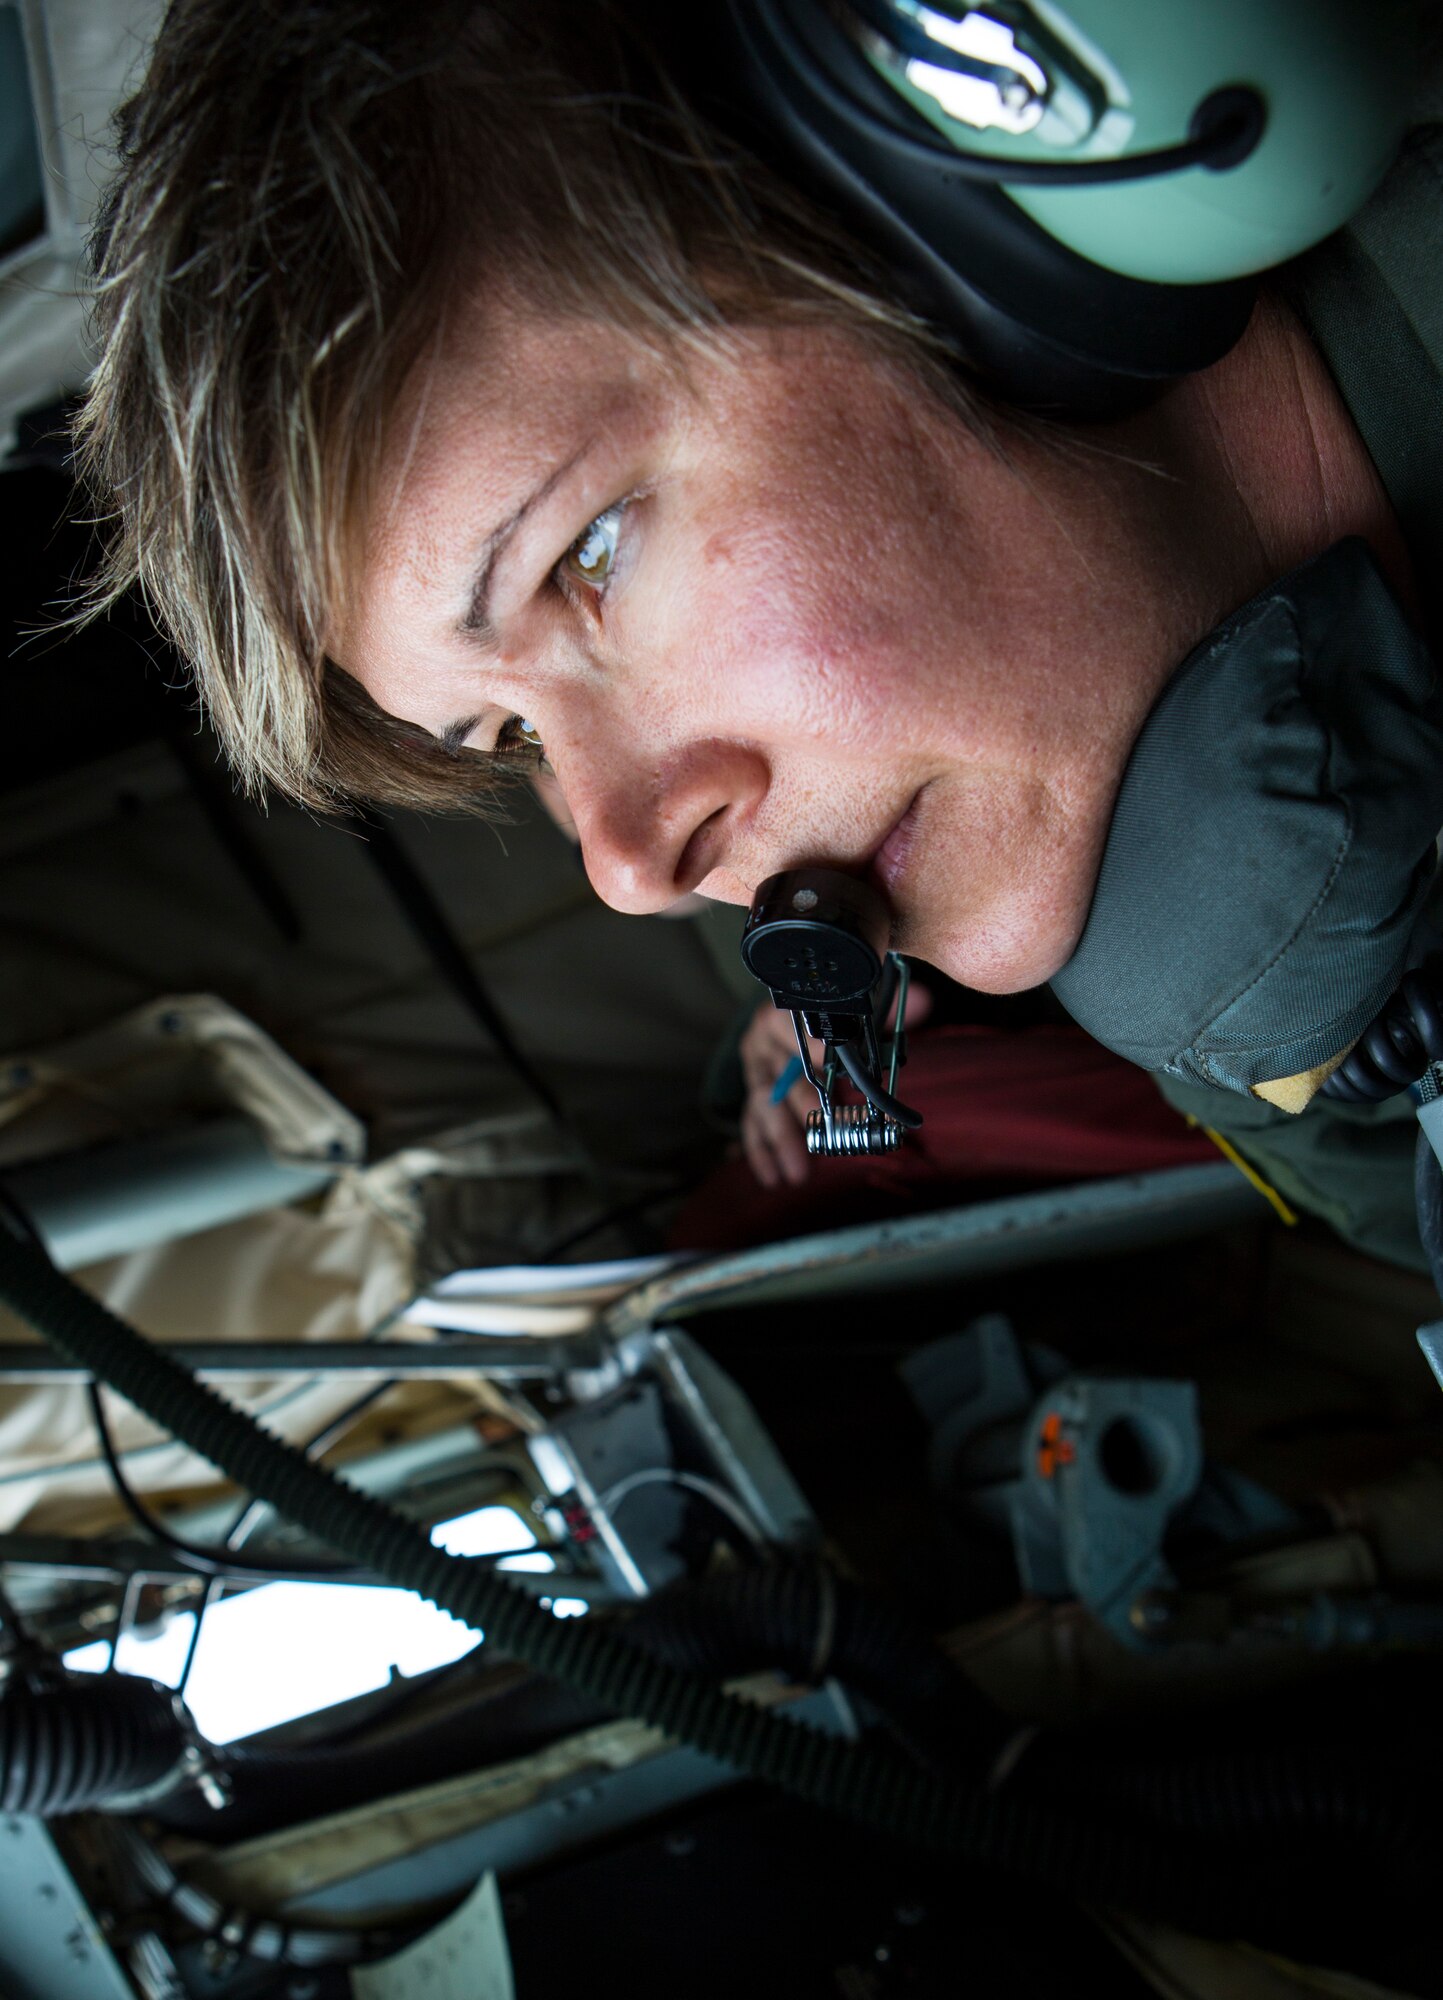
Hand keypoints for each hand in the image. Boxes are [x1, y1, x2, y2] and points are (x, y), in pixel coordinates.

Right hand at [739, 982, 932, 1188]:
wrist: (792, 1016)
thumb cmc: (825, 1013)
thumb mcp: (852, 1007)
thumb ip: (885, 1004)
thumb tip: (920, 1002)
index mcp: (782, 1016)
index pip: (792, 1028)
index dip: (812, 1048)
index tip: (830, 1069)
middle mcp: (763, 1045)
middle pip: (780, 1077)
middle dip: (801, 1109)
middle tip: (821, 1135)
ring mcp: (757, 1074)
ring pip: (764, 1108)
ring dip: (781, 1142)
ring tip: (798, 1174)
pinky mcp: (756, 1098)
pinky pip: (754, 1126)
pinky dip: (761, 1154)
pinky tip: (772, 1177)